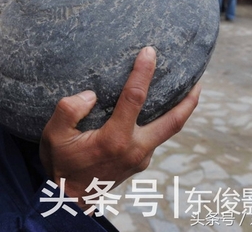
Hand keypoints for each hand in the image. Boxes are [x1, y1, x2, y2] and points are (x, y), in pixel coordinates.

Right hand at [39, 47, 199, 209]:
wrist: (69, 200)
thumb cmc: (60, 164)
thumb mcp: (53, 135)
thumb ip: (68, 110)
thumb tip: (90, 94)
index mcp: (115, 139)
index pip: (134, 98)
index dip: (143, 72)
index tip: (150, 52)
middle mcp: (135, 149)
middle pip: (173, 122)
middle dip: (189, 100)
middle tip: (198, 79)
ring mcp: (140, 159)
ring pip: (167, 131)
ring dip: (180, 111)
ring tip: (185, 90)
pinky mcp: (139, 163)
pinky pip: (155, 138)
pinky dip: (161, 121)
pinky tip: (155, 110)